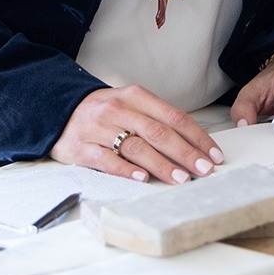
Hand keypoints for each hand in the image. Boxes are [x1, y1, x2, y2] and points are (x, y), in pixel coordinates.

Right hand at [50, 84, 224, 182]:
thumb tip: (192, 142)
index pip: (173, 115)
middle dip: (185, 152)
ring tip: (180, 178)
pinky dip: (125, 170)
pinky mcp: (81, 147)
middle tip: (204, 169)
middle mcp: (118, 109)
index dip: (196, 135)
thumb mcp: (129, 104)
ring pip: (135, 146)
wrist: (59, 109)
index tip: (214, 154)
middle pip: (158, 131)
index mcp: (135, 96)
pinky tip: (141, 178)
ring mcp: (99, 128)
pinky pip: (106, 159)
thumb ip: (156, 119)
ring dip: (161, 164)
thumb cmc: (103, 111)